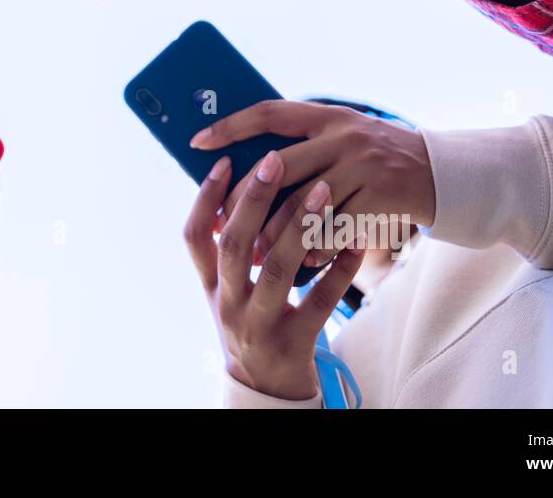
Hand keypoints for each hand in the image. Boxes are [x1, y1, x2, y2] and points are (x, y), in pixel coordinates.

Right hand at [184, 152, 364, 400]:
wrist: (267, 392)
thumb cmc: (251, 325)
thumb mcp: (228, 292)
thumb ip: (229, 251)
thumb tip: (238, 188)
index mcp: (210, 287)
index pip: (195, 237)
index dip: (206, 199)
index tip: (225, 162)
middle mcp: (227, 305)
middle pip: (235, 246)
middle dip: (253, 200)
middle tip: (274, 161)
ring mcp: (259, 326)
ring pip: (278, 271)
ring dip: (299, 227)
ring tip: (323, 189)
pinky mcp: (293, 344)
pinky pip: (320, 302)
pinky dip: (340, 270)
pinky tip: (357, 241)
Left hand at [192, 101, 434, 267]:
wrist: (441, 173)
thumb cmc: (375, 160)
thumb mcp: (342, 138)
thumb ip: (303, 147)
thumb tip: (243, 172)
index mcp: (328, 116)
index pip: (269, 113)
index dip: (231, 125)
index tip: (196, 141)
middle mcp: (344, 135)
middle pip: (278, 167)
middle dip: (247, 201)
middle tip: (224, 225)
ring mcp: (364, 166)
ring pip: (303, 205)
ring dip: (275, 235)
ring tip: (256, 255)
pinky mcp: (381, 197)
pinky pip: (335, 230)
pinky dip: (315, 249)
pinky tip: (301, 263)